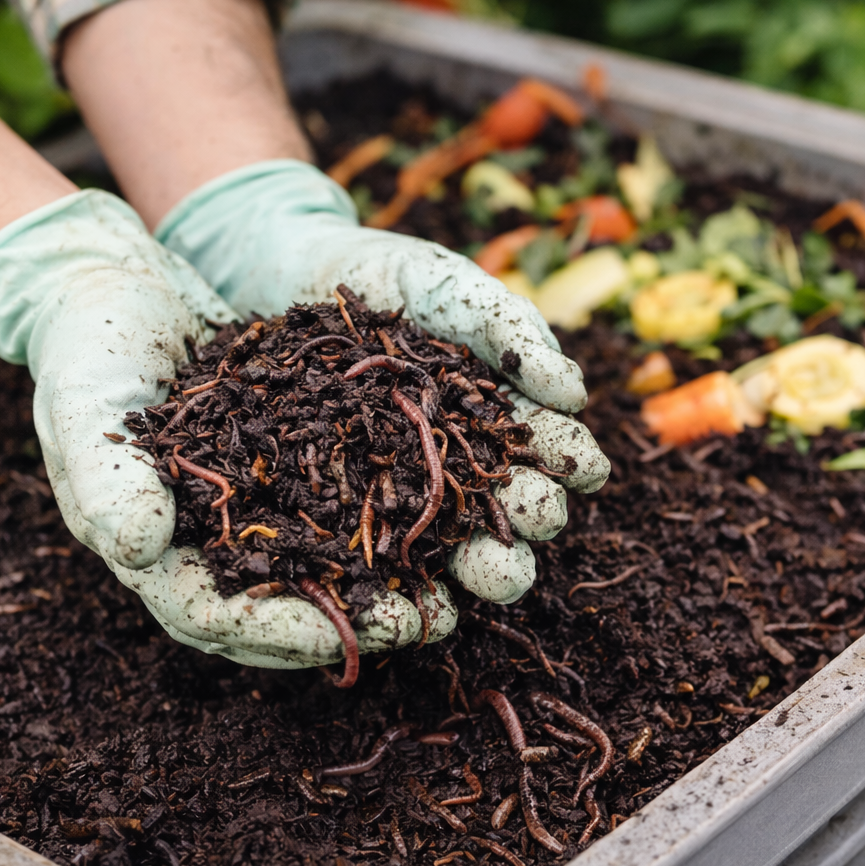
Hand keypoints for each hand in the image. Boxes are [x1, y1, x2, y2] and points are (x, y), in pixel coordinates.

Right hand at [0, 191, 462, 668]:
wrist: (116, 286)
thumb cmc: (85, 350)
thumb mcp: (85, 406)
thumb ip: (107, 479)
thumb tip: (136, 549)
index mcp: (157, 554)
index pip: (220, 619)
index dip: (282, 635)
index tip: (344, 640)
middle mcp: (217, 542)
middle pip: (291, 603)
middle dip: (360, 618)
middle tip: (429, 623)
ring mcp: (264, 502)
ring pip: (336, 556)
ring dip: (398, 573)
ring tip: (462, 581)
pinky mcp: (300, 457)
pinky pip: (357, 491)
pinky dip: (404, 502)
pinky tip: (456, 499)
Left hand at [156, 159, 611, 608]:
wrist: (283, 268)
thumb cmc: (384, 275)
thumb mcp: (450, 288)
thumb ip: (509, 330)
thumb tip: (574, 392)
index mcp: (496, 418)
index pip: (544, 450)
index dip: (568, 465)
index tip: (582, 472)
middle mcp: (455, 465)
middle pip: (502, 509)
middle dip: (524, 528)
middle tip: (536, 531)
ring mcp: (396, 490)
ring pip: (443, 540)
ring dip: (473, 567)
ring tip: (488, 581)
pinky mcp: (335, 507)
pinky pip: (365, 548)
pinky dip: (389, 576)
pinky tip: (407, 597)